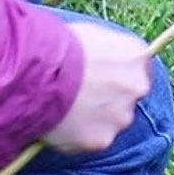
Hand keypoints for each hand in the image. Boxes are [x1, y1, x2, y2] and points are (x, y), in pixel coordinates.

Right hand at [43, 22, 152, 153]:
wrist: (36, 71)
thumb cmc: (57, 45)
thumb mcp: (90, 35)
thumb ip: (107, 51)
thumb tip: (102, 60)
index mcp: (137, 54)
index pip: (136, 67)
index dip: (116, 73)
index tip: (100, 76)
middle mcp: (137, 86)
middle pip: (128, 96)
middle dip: (109, 98)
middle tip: (81, 96)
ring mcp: (122, 115)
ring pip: (112, 120)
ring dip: (94, 119)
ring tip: (65, 110)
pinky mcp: (103, 139)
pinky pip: (92, 139)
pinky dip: (78, 136)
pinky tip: (58, 124)